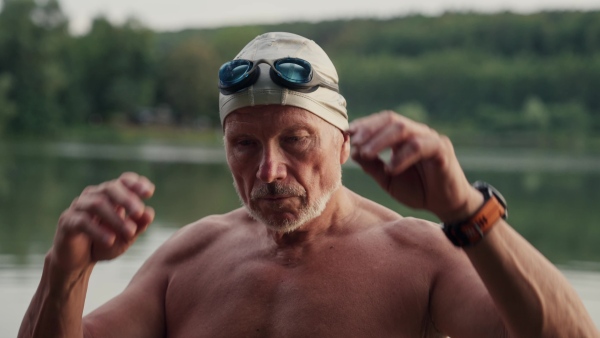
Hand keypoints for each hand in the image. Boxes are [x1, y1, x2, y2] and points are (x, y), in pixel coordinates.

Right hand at [50, 172, 155, 272]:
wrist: (79, 262)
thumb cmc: (105, 244)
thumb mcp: (126, 237)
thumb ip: (138, 226)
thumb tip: (149, 213)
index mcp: (110, 195)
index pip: (123, 181)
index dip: (135, 183)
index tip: (149, 192)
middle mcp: (93, 195)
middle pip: (110, 188)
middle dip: (127, 199)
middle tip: (139, 212)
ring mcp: (79, 207)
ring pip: (97, 204)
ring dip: (115, 218)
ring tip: (130, 232)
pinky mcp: (67, 221)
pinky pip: (82, 221)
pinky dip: (98, 231)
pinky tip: (110, 240)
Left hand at [349, 111, 482, 221]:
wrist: (446, 205)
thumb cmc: (418, 189)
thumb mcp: (388, 179)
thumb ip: (371, 165)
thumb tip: (353, 151)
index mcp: (404, 136)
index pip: (382, 121)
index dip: (364, 125)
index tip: (347, 133)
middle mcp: (417, 132)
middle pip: (391, 119)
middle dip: (369, 129)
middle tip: (355, 142)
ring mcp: (430, 139)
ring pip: (403, 129)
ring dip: (381, 141)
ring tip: (366, 154)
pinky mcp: (442, 150)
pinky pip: (420, 146)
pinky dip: (402, 156)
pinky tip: (390, 169)